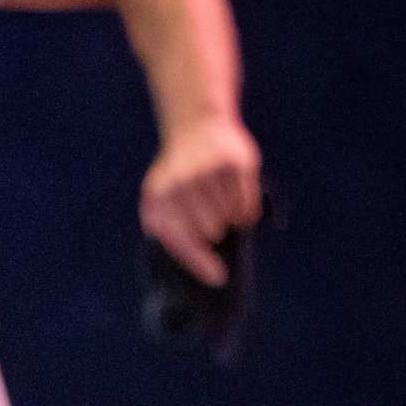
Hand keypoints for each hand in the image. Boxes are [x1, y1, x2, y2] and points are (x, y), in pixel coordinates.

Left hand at [139, 113, 260, 286]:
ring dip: (230, 217)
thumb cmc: (178, 174)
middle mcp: (181, 184)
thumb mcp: (161, 199)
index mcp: (158, 199)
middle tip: (211, 217)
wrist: (195, 126)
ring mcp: (208, 171)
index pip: (182, 240)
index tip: (219, 279)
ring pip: (230, 218)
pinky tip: (236, 201)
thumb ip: (171, 232)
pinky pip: (246, 203)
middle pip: (210, 231)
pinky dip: (245, 210)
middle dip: (214, 230)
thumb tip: (206, 271)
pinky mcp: (234, 162)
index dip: (201, 263)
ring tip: (220, 201)